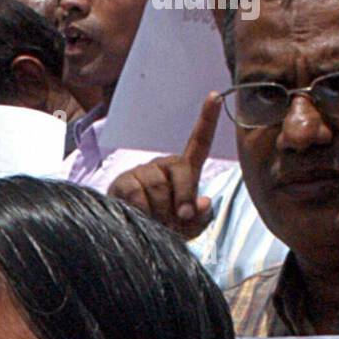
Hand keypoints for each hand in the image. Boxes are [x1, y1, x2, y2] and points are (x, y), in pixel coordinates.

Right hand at [106, 92, 220, 239]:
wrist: (128, 241)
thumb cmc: (162, 230)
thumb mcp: (187, 229)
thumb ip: (200, 218)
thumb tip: (202, 202)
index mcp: (183, 172)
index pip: (198, 143)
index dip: (207, 120)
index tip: (215, 97)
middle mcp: (162, 166)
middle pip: (179, 169)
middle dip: (183, 197)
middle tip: (179, 219)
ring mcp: (141, 172)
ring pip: (158, 185)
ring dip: (161, 211)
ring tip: (158, 225)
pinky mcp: (123, 182)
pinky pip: (137, 195)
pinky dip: (143, 212)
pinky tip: (142, 220)